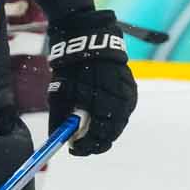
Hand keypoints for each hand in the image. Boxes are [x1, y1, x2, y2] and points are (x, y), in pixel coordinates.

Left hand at [47, 8, 136, 155]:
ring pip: (120, 123)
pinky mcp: (131, 89)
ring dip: (105, 130)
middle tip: (82, 146)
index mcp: (100, 99)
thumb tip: (58, 140)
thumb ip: (60, 118)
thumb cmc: (70, 68)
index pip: (98, 133)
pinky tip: (101, 117)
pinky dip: (113, 118)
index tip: (74, 149)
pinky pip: (124, 111)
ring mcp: (128, 93)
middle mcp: (118, 98)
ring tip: (91, 132)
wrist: (88, 40)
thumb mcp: (58, 92)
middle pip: (112, 131)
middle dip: (96, 142)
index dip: (87, 145)